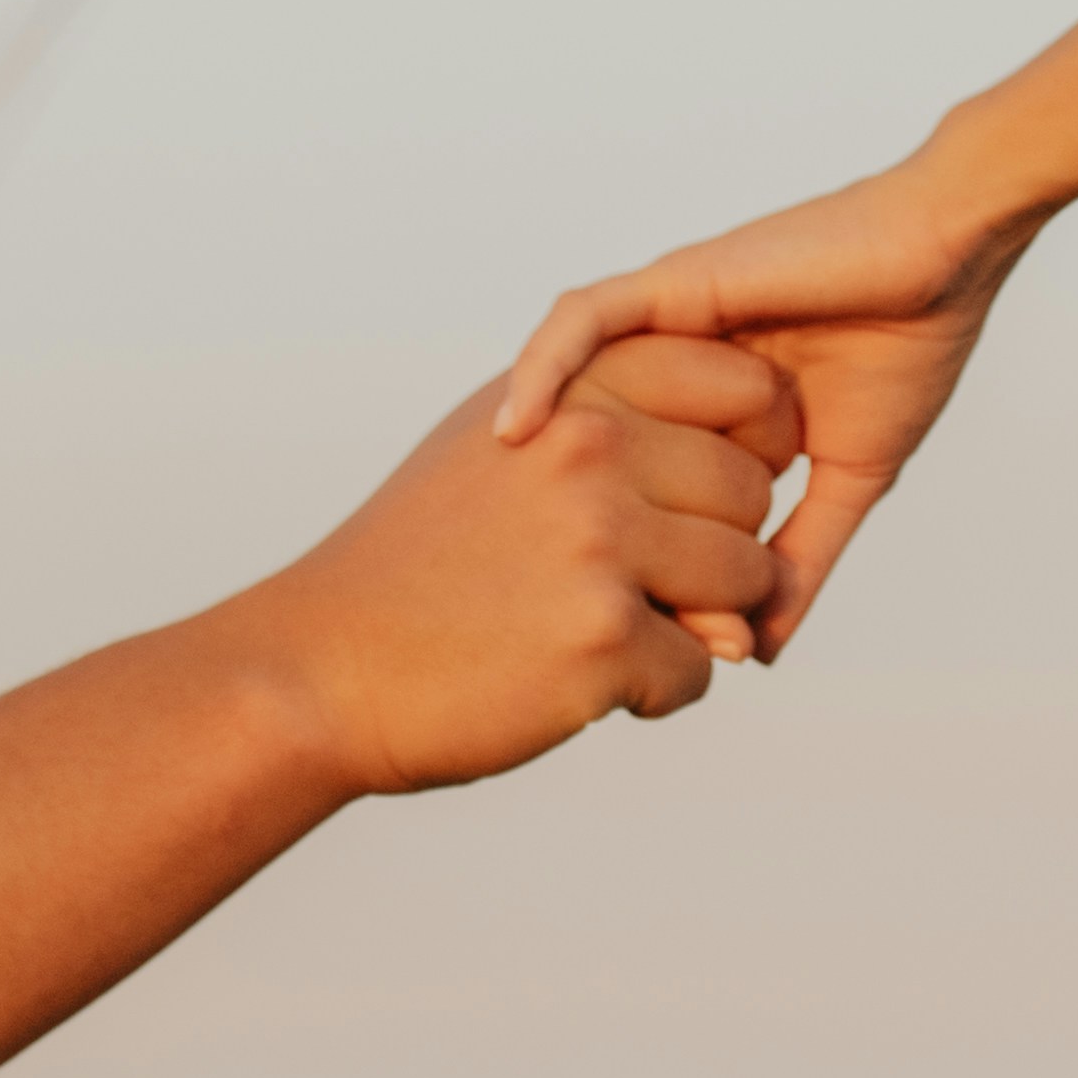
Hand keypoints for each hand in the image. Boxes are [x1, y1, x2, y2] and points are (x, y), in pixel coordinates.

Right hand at [246, 333, 798, 792]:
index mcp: (574, 388)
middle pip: (754, 490)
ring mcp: (600, 543)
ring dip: (707, 621)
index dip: (748, 447)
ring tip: (615, 629)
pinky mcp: (603, 639)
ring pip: (751, 578)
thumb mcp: (500, 439)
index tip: (700, 494)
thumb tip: (748, 431)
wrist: (323, 670)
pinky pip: (706, 668)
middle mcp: (592, 449)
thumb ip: (611, 412)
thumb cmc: (418, 559)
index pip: (744, 387)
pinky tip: (580, 683)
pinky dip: (657, 690)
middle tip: (646, 583)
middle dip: (723, 546)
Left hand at [493, 147, 1033, 654]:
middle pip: (586, 443)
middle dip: (549, 514)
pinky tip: (515, 428)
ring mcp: (669, 321)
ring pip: (567, 385)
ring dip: (524, 448)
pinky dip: (542, 368)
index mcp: (707, 412)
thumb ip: (801, 558)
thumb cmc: (910, 349)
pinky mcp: (676, 283)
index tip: (587, 630)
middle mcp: (673, 365)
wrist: (949, 258)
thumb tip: (757, 649)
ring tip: (481, 511)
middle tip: (518, 589)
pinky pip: (582, 320)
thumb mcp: (847, 479)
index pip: (635, 487)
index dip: (610, 555)